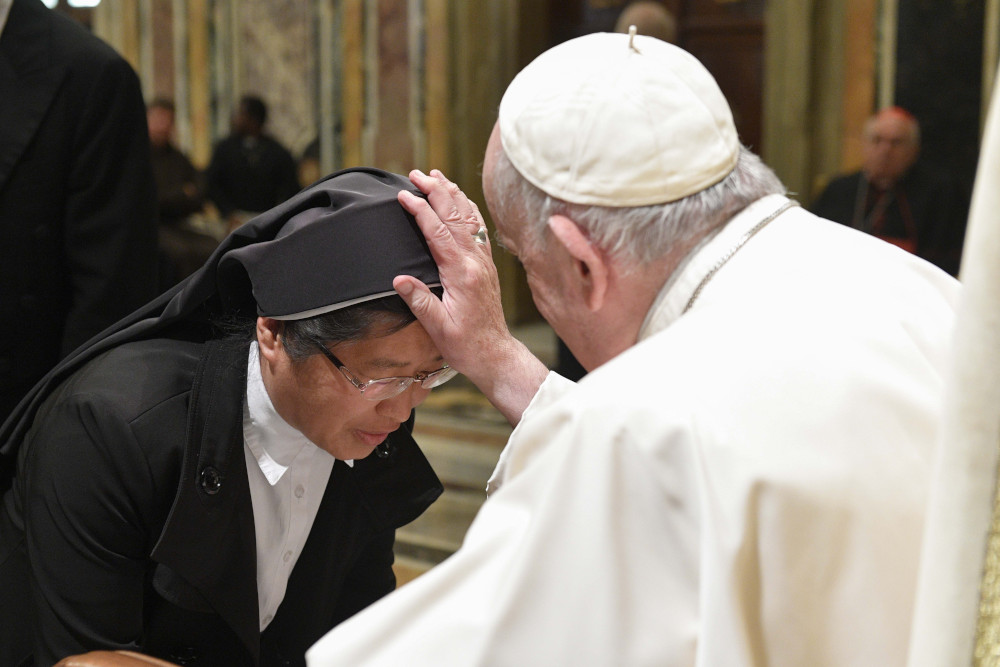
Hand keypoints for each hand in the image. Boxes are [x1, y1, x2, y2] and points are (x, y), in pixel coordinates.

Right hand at [395, 169, 547, 423]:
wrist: (495, 355)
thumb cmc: (465, 345)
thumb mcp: (438, 328)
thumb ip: (420, 301)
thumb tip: (399, 278)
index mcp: (462, 274)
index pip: (438, 232)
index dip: (420, 210)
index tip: (404, 195)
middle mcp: (476, 262)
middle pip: (455, 217)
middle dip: (435, 191)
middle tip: (416, 174)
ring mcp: (483, 262)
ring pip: (469, 218)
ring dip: (452, 194)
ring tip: (437, 176)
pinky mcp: (486, 266)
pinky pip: (478, 229)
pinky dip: (468, 209)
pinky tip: (460, 200)